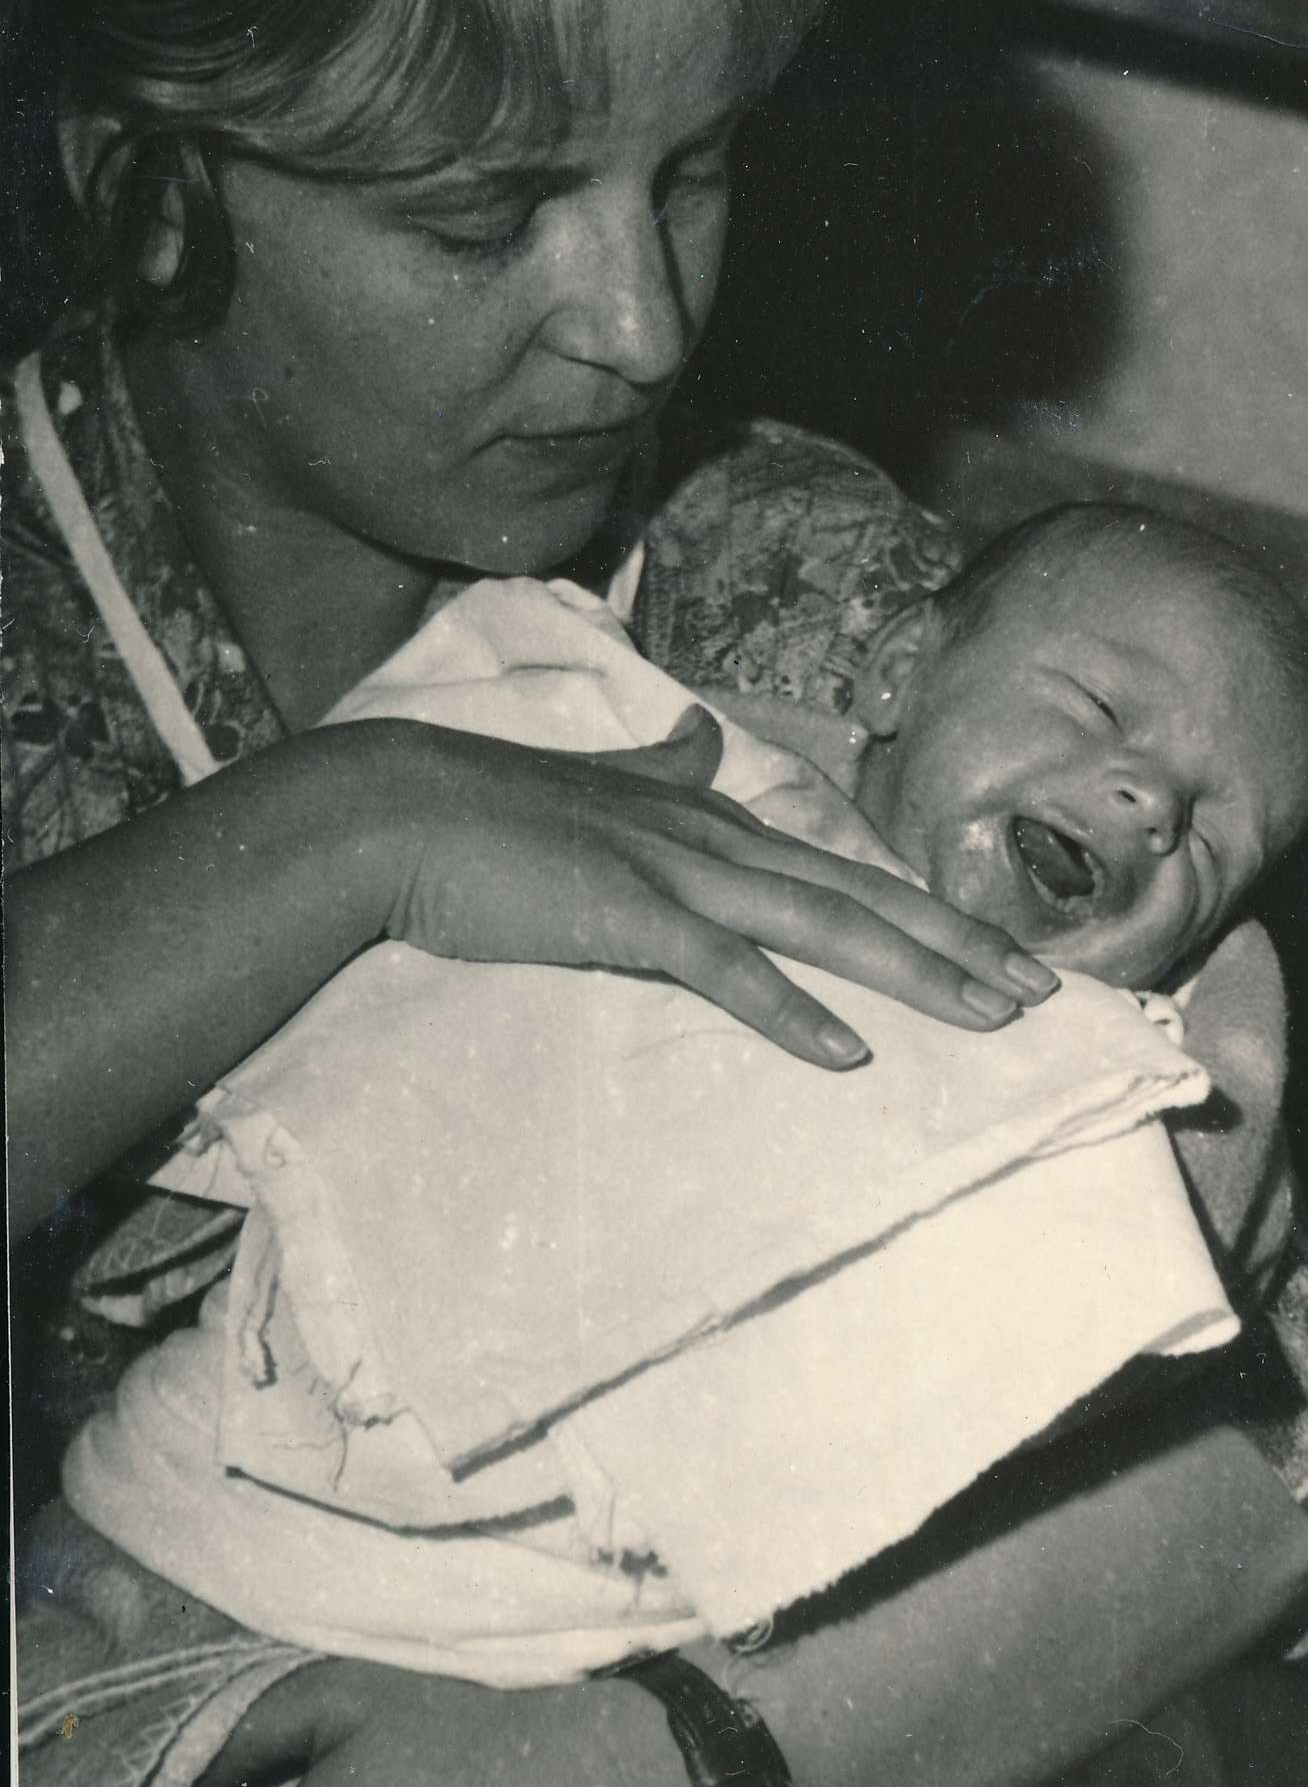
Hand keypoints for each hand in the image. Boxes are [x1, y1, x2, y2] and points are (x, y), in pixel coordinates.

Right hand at [384, 709, 1057, 1069]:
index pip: (841, 870)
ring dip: (915, 971)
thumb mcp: (596, 778)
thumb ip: (658, 763)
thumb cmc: (490, 810)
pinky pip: (726, 969)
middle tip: (1047, 988)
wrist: (398, 811)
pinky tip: (848, 1053)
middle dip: (960, 943)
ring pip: (822, 925)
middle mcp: (711, 839)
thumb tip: (701, 734)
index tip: (996, 951)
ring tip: (995, 1014)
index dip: (924, 911)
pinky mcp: (627, 915)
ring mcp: (674, 873)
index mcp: (707, 819)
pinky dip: (791, 1011)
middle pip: (861, 896)